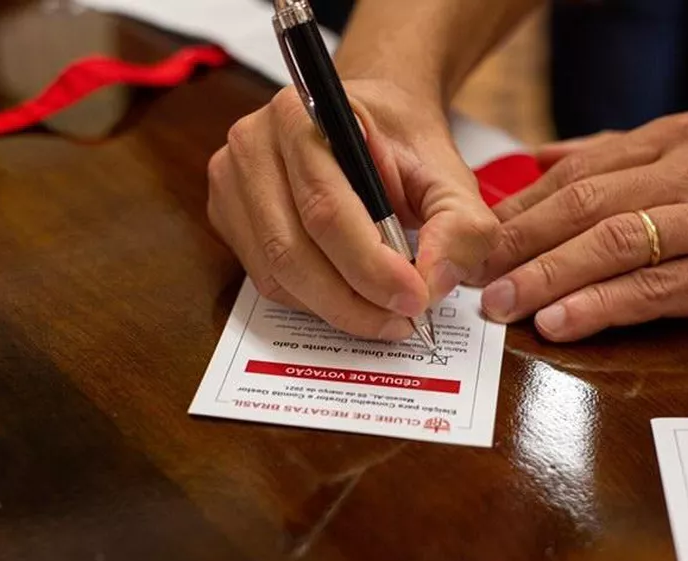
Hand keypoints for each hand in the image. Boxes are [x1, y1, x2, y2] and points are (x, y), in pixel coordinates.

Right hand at [207, 79, 498, 339]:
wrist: (375, 121)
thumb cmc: (404, 144)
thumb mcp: (451, 176)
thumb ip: (460, 226)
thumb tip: (433, 283)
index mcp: (301, 115)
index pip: (327, 210)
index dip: (370, 266)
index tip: (414, 298)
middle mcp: (253, 143)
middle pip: (293, 250)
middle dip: (353, 300)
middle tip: (401, 319)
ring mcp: (231, 181)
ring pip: (277, 275)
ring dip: (334, 307)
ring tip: (383, 313)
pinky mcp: (227, 215)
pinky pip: (266, 280)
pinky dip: (312, 301)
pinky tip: (351, 295)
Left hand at [472, 113, 687, 340]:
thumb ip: (618, 154)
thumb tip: (541, 159)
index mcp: (672, 138)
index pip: (576, 171)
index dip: (518, 208)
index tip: (476, 238)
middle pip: (583, 203)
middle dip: (518, 242)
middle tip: (472, 275)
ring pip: (612, 242)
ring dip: (547, 275)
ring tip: (502, 304)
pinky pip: (656, 287)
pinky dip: (601, 304)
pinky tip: (561, 321)